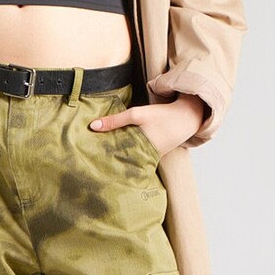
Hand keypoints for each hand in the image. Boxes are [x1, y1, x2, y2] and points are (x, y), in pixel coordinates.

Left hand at [88, 95, 206, 157]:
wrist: (186, 118)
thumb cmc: (161, 115)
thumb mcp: (137, 114)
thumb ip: (115, 120)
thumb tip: (92, 126)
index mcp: (139, 149)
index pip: (115, 157)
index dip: (102, 157)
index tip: (87, 157)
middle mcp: (145, 157)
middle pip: (121, 160)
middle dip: (107, 158)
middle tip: (88, 158)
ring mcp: (150, 158)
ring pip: (129, 158)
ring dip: (117, 155)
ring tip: (98, 155)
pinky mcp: (154, 155)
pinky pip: (137, 155)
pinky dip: (127, 152)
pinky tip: (116, 150)